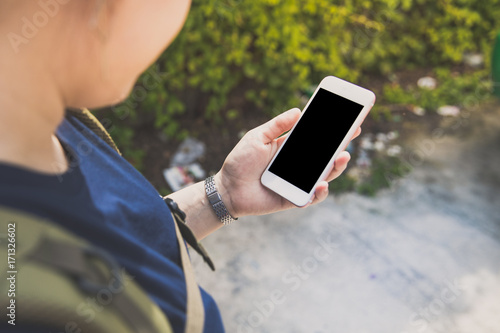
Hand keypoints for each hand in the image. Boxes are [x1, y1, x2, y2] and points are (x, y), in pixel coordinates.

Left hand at [216, 108, 360, 217]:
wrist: (227, 188)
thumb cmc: (240, 161)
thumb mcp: (257, 137)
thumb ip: (277, 125)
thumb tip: (298, 110)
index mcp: (291, 148)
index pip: (317, 139)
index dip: (333, 131)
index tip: (350, 119)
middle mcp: (298, 165)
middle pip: (326, 156)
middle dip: (341, 145)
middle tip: (353, 132)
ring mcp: (298, 183)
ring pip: (324, 176)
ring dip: (336, 167)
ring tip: (343, 156)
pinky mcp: (294, 199)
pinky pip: (312, 198)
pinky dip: (319, 192)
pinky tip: (322, 184)